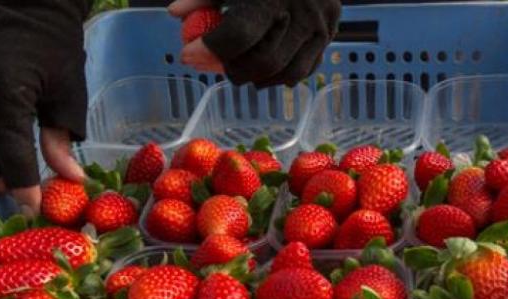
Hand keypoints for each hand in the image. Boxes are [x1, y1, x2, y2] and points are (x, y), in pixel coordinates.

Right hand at [0, 0, 89, 216]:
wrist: (27, 15)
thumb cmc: (55, 54)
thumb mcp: (68, 95)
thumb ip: (62, 139)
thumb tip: (71, 180)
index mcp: (4, 91)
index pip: (10, 151)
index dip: (21, 183)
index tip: (32, 208)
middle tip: (14, 197)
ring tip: (2, 184)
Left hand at [169, 0, 340, 87]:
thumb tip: (176, 13)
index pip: (238, 34)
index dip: (210, 49)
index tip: (188, 53)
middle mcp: (300, 12)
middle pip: (263, 61)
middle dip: (234, 70)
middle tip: (215, 65)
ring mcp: (320, 25)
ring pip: (287, 72)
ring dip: (258, 78)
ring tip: (239, 69)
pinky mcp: (331, 32)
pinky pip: (306, 68)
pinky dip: (282, 75)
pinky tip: (264, 69)